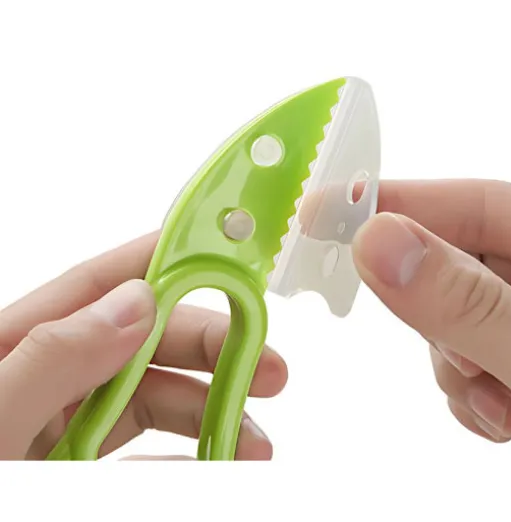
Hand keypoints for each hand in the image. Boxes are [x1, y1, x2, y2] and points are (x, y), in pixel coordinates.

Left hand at [0, 232, 286, 459]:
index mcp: (12, 347)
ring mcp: (59, 428)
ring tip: (251, 438)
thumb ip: (50, 358)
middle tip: (265, 364)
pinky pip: (138, 454)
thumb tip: (134, 305)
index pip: (99, 286)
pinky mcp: (74, 470)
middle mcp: (42, 379)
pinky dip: (182, 456)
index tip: (225, 258)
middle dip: (210, 348)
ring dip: (207, 409)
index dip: (164, 263)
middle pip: (143, 342)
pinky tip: (212, 465)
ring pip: (150, 398)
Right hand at [353, 179, 510, 459]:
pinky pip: (465, 357)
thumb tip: (379, 244)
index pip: (483, 204)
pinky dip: (465, 390)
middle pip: (461, 263)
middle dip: (440, 314)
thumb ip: (473, 310)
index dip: (403, 203)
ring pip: (453, 317)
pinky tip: (504, 419)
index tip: (328, 210)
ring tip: (502, 409)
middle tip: (457, 358)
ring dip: (455, 364)